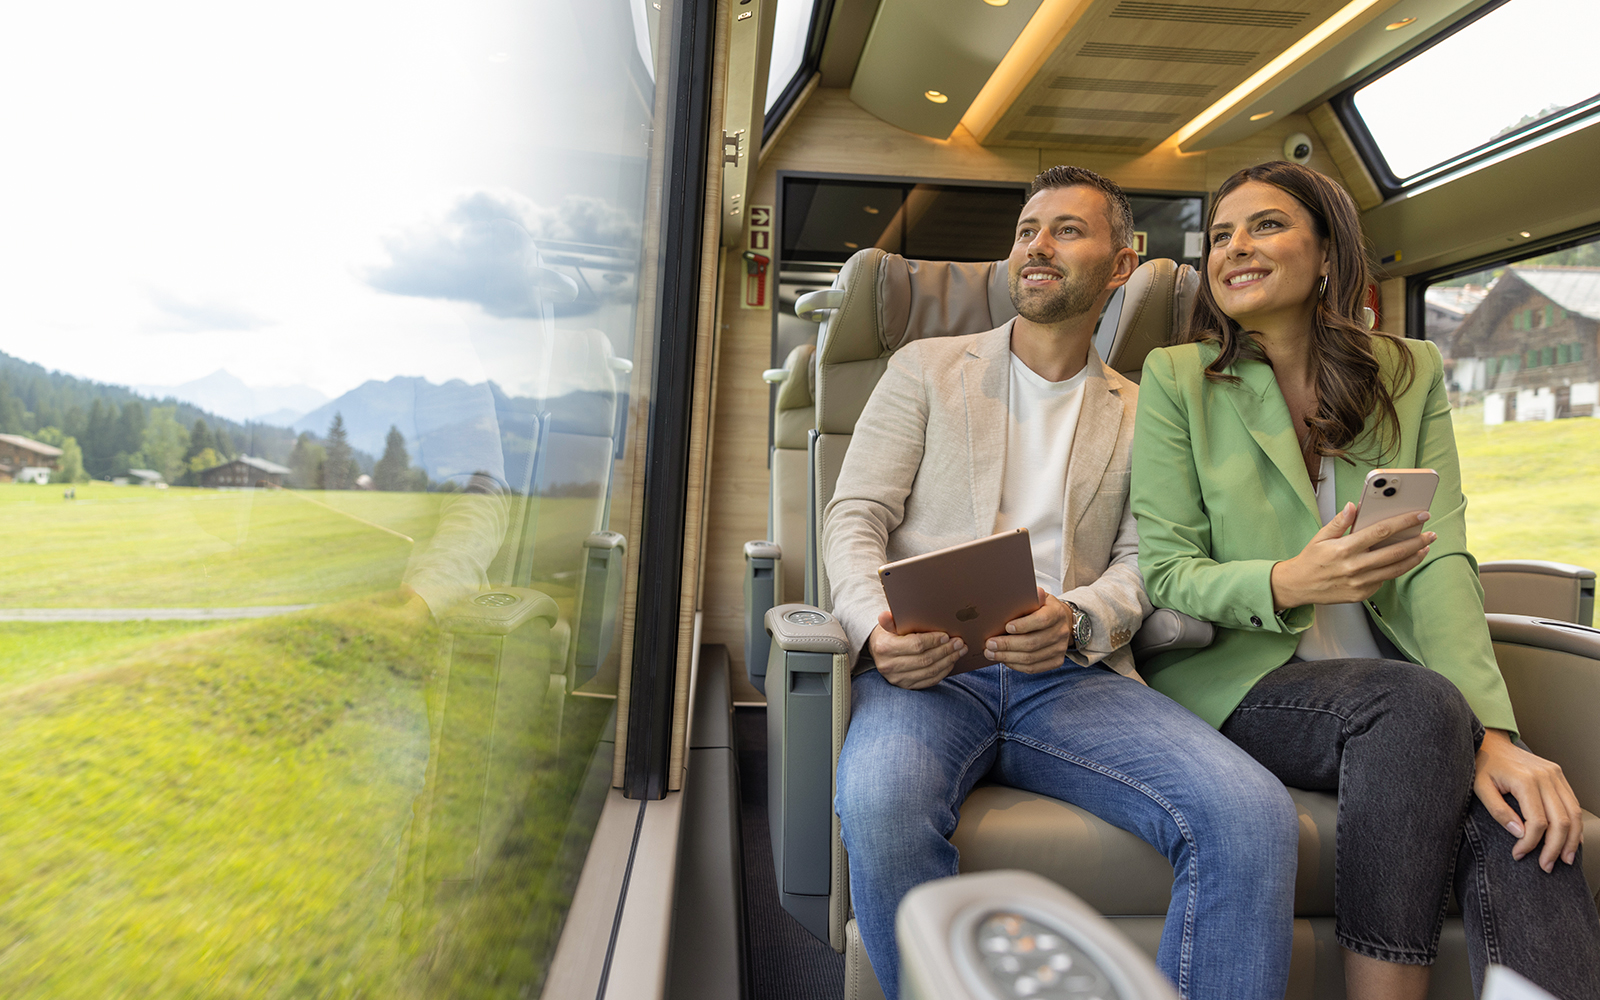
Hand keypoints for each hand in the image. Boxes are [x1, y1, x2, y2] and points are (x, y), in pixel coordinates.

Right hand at [869, 609, 965, 688]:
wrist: (879, 650)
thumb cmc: (888, 634)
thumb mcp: (888, 625)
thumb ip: (890, 620)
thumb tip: (885, 614)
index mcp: (884, 647)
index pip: (915, 645)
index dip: (933, 641)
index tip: (946, 635)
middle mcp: (889, 666)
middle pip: (925, 659)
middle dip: (945, 650)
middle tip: (959, 642)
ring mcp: (897, 678)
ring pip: (929, 671)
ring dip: (948, 661)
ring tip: (959, 651)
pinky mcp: (905, 686)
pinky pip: (929, 681)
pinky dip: (943, 671)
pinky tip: (951, 662)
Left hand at [985, 588, 1071, 673]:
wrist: (1061, 621)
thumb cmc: (1043, 608)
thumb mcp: (1038, 598)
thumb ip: (1029, 597)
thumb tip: (1016, 592)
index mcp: (1056, 613)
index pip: (1041, 620)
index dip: (1023, 625)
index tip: (1006, 627)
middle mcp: (1061, 632)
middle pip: (1032, 642)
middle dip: (1008, 644)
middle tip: (990, 643)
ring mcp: (1060, 649)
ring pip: (1031, 658)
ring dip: (1007, 657)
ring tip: (991, 653)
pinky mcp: (1056, 661)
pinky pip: (1033, 668)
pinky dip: (1015, 665)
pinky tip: (1004, 660)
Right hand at [1269, 503, 1435, 610]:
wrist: (1298, 586)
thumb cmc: (1310, 560)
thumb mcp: (1320, 536)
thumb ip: (1339, 522)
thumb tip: (1353, 506)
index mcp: (1344, 548)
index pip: (1381, 531)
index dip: (1404, 522)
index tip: (1420, 515)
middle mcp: (1354, 566)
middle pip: (1395, 552)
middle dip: (1417, 541)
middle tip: (1430, 534)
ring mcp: (1359, 583)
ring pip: (1395, 569)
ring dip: (1414, 557)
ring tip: (1424, 548)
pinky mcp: (1362, 594)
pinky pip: (1384, 580)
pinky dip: (1396, 570)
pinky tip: (1402, 561)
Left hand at [1475, 729, 1583, 871]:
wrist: (1489, 742)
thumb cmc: (1482, 765)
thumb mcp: (1480, 788)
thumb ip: (1498, 811)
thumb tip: (1519, 833)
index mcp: (1525, 779)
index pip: (1538, 821)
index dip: (1531, 843)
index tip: (1518, 854)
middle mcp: (1545, 776)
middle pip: (1561, 821)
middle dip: (1555, 848)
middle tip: (1546, 866)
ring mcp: (1555, 774)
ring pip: (1573, 813)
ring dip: (1571, 840)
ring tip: (1564, 859)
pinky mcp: (1558, 774)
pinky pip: (1573, 803)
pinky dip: (1575, 824)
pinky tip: (1570, 840)